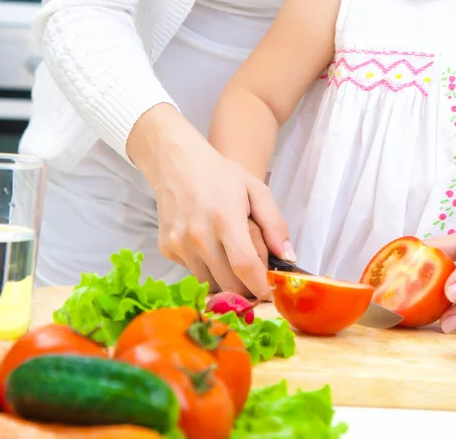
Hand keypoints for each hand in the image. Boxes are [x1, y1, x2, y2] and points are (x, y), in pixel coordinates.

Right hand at [127, 104, 292, 297]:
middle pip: (229, 284)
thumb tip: (288, 258)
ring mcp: (179, 244)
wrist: (177, 163)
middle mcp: (199, 236)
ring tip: (228, 250)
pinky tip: (208, 244)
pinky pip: (193, 272)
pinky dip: (206, 267)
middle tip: (252, 268)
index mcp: (225, 218)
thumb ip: (275, 224)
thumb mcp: (256, 190)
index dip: (260, 287)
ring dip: (225, 278)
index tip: (270, 293)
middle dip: (246, 285)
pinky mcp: (167, 249)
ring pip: (211, 283)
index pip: (245, 266)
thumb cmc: (221, 175)